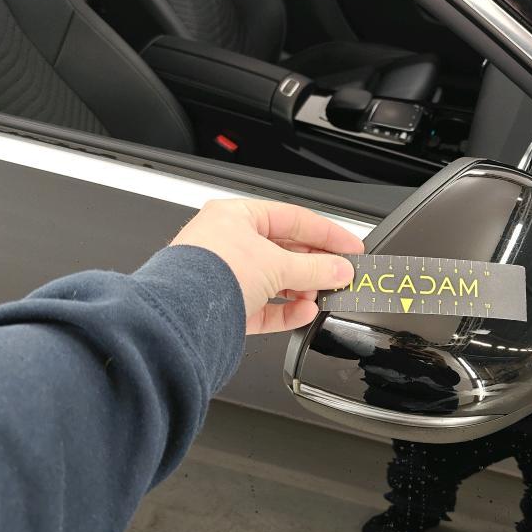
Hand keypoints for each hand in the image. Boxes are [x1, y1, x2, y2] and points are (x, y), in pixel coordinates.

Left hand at [171, 199, 362, 333]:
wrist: (182, 315)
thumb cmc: (212, 273)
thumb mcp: (277, 265)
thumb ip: (316, 268)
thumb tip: (340, 270)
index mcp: (235, 216)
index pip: (292, 219)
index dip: (326, 233)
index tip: (350, 247)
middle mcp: (227, 243)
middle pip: (284, 251)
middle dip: (314, 265)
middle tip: (340, 274)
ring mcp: (225, 276)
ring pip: (273, 280)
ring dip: (301, 289)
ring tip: (321, 295)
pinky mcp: (224, 307)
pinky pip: (262, 308)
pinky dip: (285, 311)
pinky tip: (304, 312)